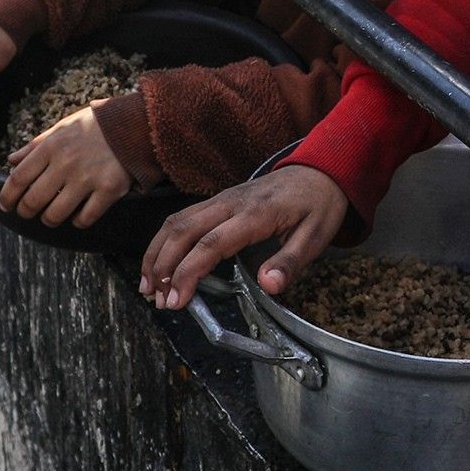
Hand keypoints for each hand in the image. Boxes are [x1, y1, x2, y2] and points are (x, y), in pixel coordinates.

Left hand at [0, 98, 137, 225]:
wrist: (136, 124)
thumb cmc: (95, 126)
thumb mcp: (62, 128)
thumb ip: (36, 146)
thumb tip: (11, 161)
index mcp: (51, 146)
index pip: (18, 178)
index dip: (8, 196)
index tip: (6, 205)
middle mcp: (66, 163)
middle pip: (33, 200)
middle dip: (25, 212)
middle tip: (27, 213)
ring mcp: (88, 178)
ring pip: (55, 214)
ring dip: (49, 219)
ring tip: (51, 216)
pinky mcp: (109, 190)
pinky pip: (85, 218)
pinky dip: (78, 222)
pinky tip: (78, 216)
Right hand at [141, 163, 347, 309]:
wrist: (320, 170)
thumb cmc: (318, 206)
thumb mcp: (316, 237)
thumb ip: (290, 262)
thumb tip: (269, 287)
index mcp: (255, 214)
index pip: (212, 244)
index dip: (188, 273)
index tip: (177, 300)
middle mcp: (231, 203)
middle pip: (183, 230)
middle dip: (163, 266)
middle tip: (158, 300)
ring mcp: (221, 199)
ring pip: (176, 221)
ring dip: (157, 253)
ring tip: (148, 287)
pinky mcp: (218, 200)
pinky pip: (183, 217)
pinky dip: (165, 241)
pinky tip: (160, 263)